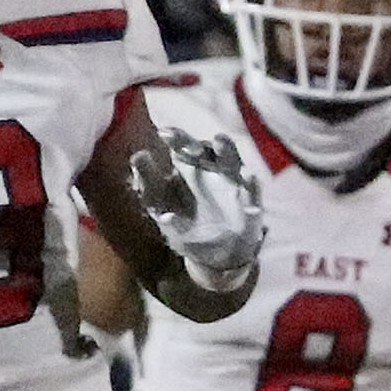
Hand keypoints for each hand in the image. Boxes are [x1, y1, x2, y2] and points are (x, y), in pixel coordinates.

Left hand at [129, 126, 264, 294]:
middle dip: (198, 145)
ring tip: (219, 141)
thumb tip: (138, 155)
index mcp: (189, 166)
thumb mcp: (159, 204)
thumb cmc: (182, 223)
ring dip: (227, 151)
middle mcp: (213, 169)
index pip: (182, 145)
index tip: (164, 133)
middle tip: (188, 146)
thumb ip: (147, 181)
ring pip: (233, 162)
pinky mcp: (250, 205)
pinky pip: (252, 194)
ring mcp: (233, 184)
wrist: (211, 257)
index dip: (175, 137)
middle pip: (207, 149)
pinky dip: (251, 187)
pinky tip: (248, 178)